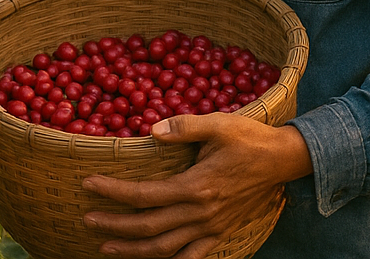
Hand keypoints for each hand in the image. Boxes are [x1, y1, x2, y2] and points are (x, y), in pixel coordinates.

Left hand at [83, 115, 311, 258]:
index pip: (145, 194)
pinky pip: (192, 258)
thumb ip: (184, 127)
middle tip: (87, 219)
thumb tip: (152, 131)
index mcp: (196, 186)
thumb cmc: (248, 137)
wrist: (282, 160)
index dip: (114, 192)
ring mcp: (211, 228)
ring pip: (165, 249)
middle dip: (115, 225)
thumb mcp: (217, 123)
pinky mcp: (220, 234)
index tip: (88, 184)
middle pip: (148, 226)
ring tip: (106, 247)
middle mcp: (200, 213)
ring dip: (133, 250)